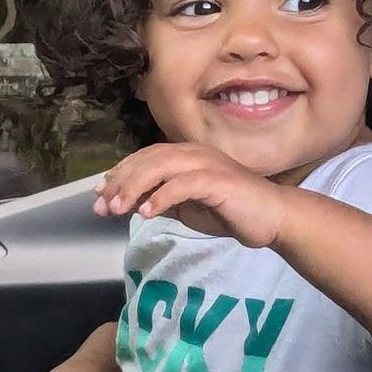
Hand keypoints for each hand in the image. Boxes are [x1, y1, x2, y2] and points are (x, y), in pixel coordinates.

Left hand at [97, 142, 292, 247]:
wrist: (272, 217)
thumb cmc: (231, 211)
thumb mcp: (188, 207)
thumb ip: (162, 200)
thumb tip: (131, 203)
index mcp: (186, 156)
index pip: (145, 158)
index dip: (120, 174)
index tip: (99, 194)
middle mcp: (194, 153)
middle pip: (148, 160)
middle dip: (121, 182)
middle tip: (102, 206)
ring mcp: (207, 164)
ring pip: (162, 166)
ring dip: (135, 187)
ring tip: (117, 208)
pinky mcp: (219, 180)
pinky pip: (184, 184)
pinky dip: (162, 197)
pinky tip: (146, 213)